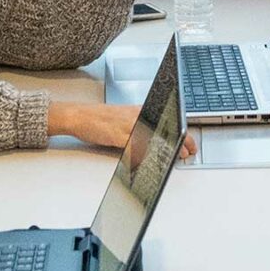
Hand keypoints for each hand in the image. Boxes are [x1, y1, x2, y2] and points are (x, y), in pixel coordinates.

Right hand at [47, 102, 197, 157]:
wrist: (79, 115)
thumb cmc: (100, 118)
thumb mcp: (125, 118)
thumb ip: (140, 126)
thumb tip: (157, 138)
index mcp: (140, 110)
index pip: (166, 120)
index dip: (181, 133)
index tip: (190, 144)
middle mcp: (136, 115)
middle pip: (163, 128)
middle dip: (179, 141)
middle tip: (187, 153)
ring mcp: (127, 125)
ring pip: (152, 136)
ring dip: (165, 148)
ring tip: (176, 156)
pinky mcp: (117, 135)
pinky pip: (134, 145)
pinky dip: (144, 153)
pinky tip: (151, 160)